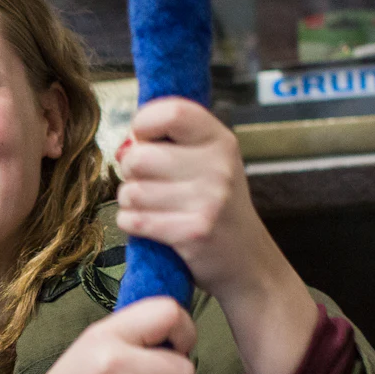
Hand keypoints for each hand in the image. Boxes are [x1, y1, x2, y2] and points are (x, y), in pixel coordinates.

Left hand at [116, 97, 318, 373]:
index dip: (143, 124)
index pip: (170, 111)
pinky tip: (151, 225)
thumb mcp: (208, 163)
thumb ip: (170, 144)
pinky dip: (132, 224)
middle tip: (147, 183)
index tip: (144, 140)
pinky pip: (134, 220)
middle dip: (130, 172)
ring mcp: (208, 200)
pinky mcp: (193, 232)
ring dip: (131, 202)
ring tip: (153, 207)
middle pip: (137, 157)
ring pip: (130, 191)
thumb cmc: (216, 207)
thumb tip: (126, 143)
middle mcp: (218, 166)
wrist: (248, 262)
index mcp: (220, 140)